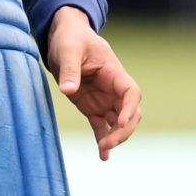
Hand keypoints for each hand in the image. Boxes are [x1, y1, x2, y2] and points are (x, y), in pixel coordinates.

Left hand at [43, 6, 141, 159]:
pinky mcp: (92, 108)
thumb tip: (67, 90)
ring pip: (118, 124)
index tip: (120, 122)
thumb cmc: (70, 39)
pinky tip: (102, 156)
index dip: (129, 108)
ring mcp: (104, 100)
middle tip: (107, 142)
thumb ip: (70, 70)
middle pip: (129, 114)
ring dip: (114, 138)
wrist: (65, 38)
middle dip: (122, 130)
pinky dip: (103, 140)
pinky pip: (101, 127)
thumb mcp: (68, 50)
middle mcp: (113, 89)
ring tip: (103, 151)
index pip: (131, 92)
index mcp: (114, 73)